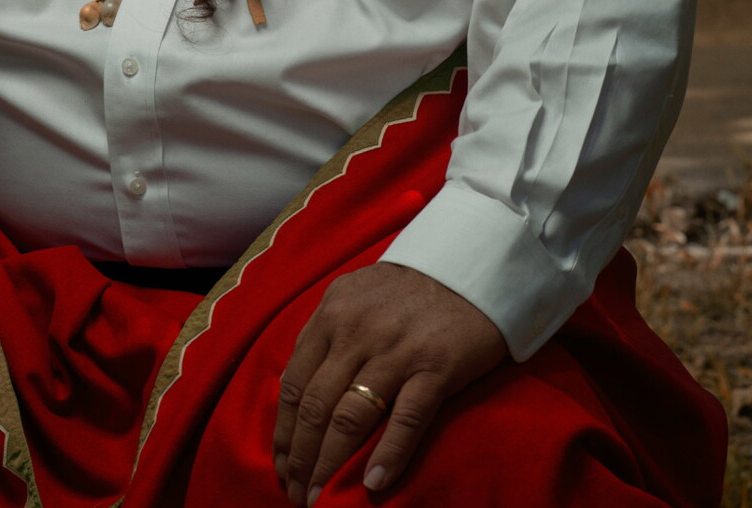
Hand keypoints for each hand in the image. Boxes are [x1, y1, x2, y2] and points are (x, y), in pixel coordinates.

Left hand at [273, 263, 505, 503]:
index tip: (280, 465)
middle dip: (300, 457)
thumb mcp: (355, 296)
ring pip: (350, 417)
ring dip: (329, 465)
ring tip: (318, 499)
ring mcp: (395, 350)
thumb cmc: (408, 289)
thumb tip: (300, 389)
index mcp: (331, 313)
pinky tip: (373, 485)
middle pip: (315, 406)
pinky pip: (406, 418)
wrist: (470, 267)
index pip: (294, 382)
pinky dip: (388, 455)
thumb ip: (327, 334)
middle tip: (295, 494)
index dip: (283, 431)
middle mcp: (356, 331)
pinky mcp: (435, 367)